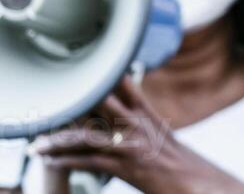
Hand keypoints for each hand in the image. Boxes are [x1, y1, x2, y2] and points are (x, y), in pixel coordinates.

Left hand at [31, 79, 243, 193]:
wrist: (195, 181)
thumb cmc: (180, 162)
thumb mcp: (164, 136)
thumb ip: (145, 123)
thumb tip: (131, 115)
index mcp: (149, 116)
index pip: (127, 87)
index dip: (106, 78)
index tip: (84, 72)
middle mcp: (139, 126)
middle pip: (100, 107)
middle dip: (73, 107)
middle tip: (52, 108)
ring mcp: (130, 146)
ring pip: (87, 137)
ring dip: (59, 141)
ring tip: (39, 144)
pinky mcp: (124, 167)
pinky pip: (88, 162)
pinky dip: (66, 162)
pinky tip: (52, 161)